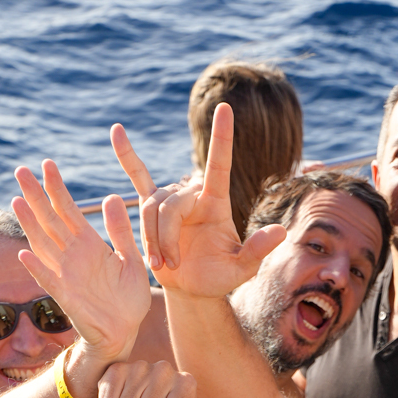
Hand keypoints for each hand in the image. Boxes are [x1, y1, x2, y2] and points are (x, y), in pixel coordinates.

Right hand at [12, 160, 149, 362]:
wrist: (126, 331)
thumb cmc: (128, 298)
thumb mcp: (131, 258)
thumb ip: (121, 231)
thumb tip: (112, 197)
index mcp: (89, 243)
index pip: (68, 210)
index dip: (57, 188)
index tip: (47, 164)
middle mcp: (72, 255)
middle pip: (49, 220)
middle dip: (35, 196)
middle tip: (21, 170)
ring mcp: (66, 274)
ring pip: (43, 244)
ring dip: (29, 224)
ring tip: (17, 201)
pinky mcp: (66, 297)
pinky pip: (49, 281)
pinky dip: (37, 269)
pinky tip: (25, 254)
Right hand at [112, 104, 286, 293]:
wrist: (193, 289)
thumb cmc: (219, 277)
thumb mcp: (242, 268)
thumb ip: (258, 250)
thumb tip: (281, 232)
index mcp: (216, 202)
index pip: (219, 163)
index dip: (222, 137)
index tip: (224, 108)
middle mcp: (193, 195)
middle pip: (171, 203)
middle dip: (167, 236)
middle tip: (171, 266)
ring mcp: (171, 200)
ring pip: (151, 208)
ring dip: (153, 239)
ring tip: (161, 265)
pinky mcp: (151, 209)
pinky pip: (138, 177)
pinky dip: (127, 155)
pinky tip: (116, 131)